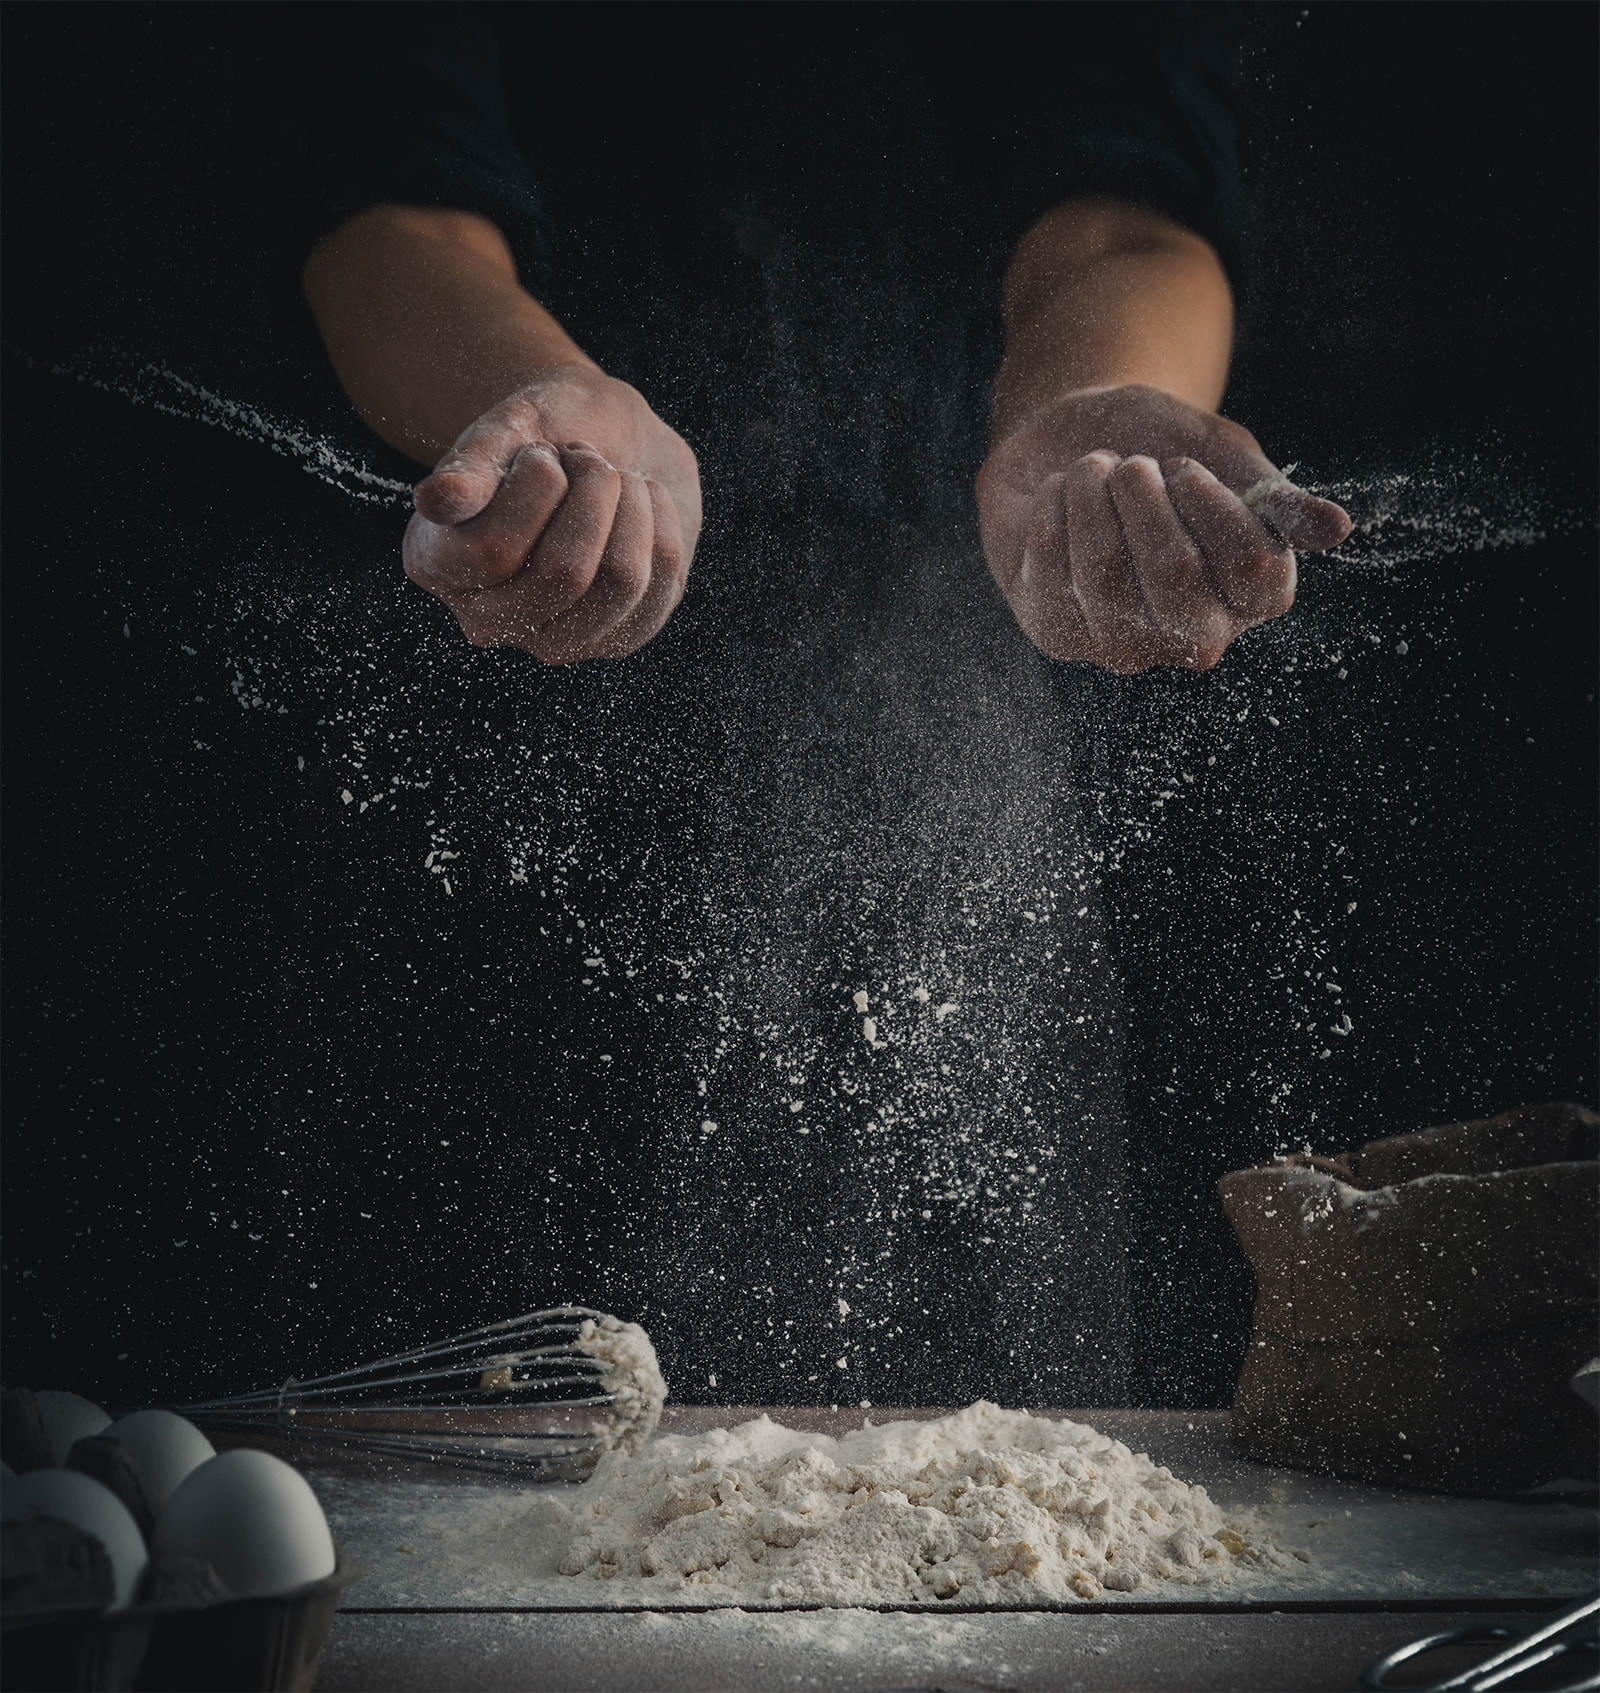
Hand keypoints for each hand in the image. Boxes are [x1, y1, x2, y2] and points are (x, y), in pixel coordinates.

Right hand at [403, 366, 701, 662]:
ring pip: (620, 581)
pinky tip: (639, 505)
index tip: (543, 452)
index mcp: (437, 564)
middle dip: (593, 491)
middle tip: (588, 458)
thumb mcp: (507, 430)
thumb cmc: (547, 431)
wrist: (609, 440)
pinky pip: (660, 583)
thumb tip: (437, 500)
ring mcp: (554, 641)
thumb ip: (471, 465)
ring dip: (630, 506)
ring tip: (615, 479)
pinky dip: (660, 523)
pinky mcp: (616, 640)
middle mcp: (487, 619)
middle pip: (565, 574)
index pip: (492, 551)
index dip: (536, 487)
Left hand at [975, 384, 1350, 671]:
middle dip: (1145, 497)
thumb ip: (1273, 496)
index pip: (1254, 566)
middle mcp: (1194, 636)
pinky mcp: (1058, 636)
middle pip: (1175, 572)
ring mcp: (1123, 645)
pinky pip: (1049, 568)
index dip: (1213, 503)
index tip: (1182, 466)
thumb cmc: (1158, 446)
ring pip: (1104, 568)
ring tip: (1093, 470)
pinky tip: (1058, 495)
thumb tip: (1337, 530)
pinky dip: (1052, 508)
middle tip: (1132, 465)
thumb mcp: (1221, 453)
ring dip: (1092, 494)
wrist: (1069, 440)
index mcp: (1252, 595)